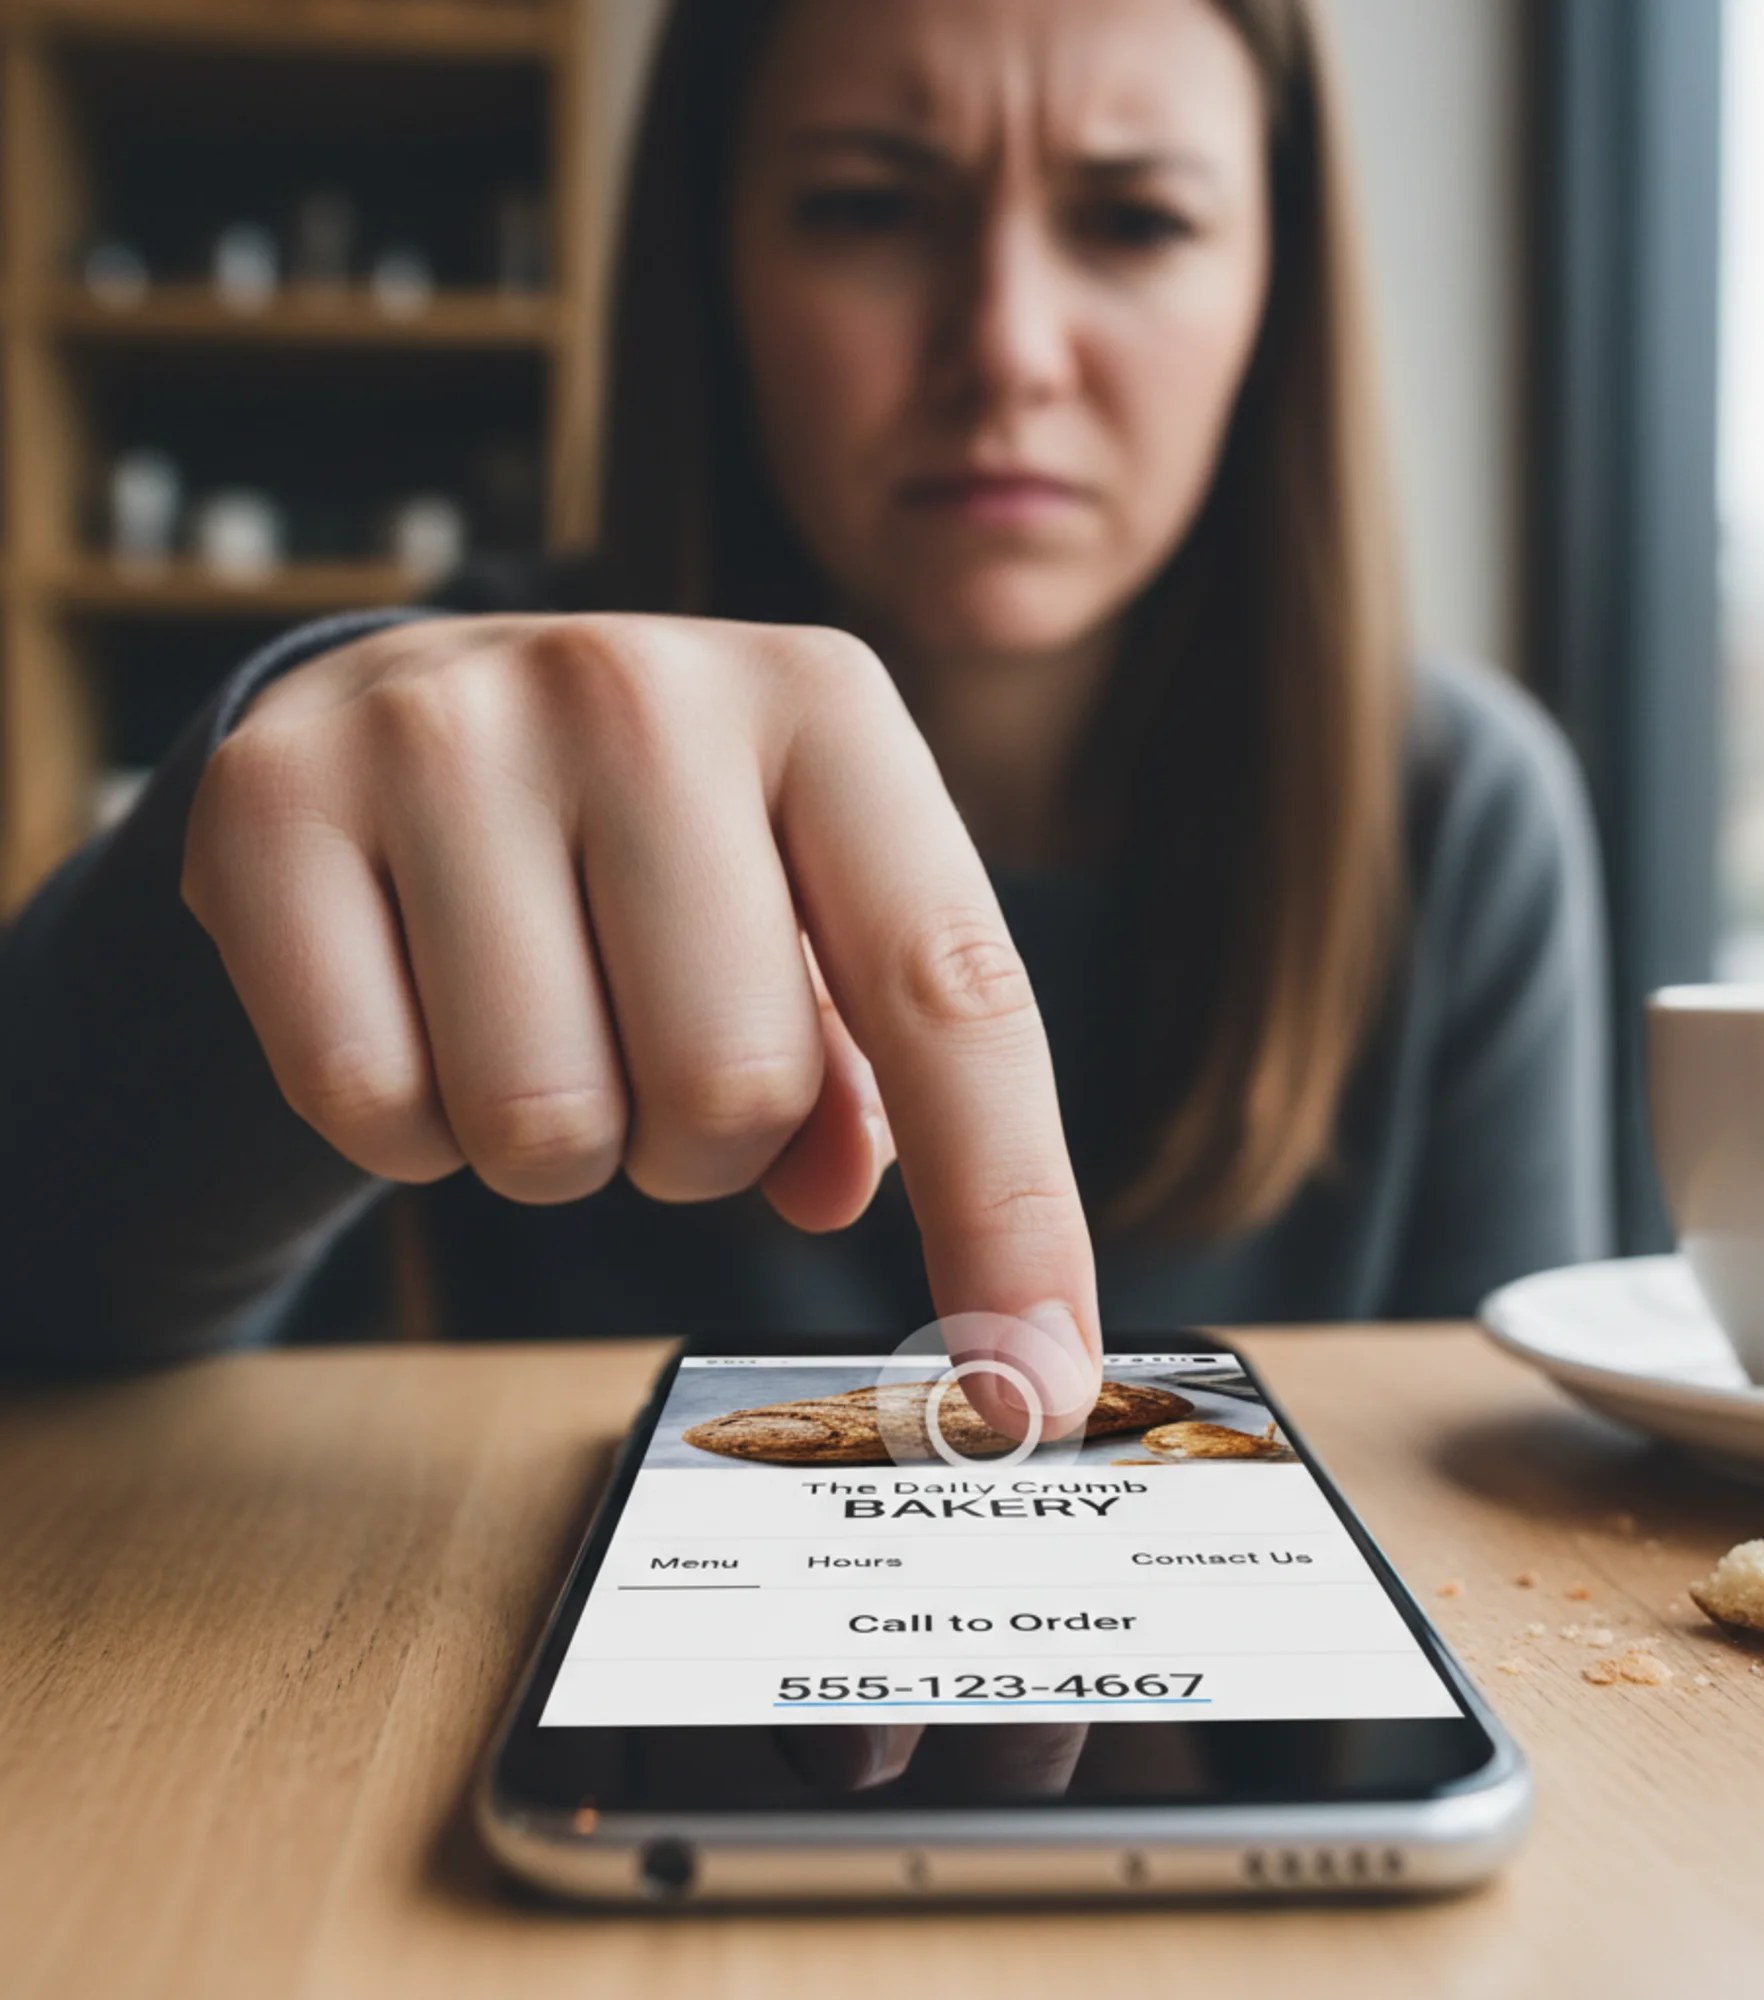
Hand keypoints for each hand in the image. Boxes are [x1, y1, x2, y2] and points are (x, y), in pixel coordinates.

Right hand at [183, 613, 1100, 1431]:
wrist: (413, 706)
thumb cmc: (655, 834)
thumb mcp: (803, 900)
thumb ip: (873, 1058)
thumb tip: (852, 1200)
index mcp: (826, 707)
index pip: (955, 999)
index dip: (1008, 1216)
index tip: (1031, 1392)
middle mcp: (643, 686)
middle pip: (733, 1092)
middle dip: (702, 1146)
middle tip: (650, 1053)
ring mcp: (445, 729)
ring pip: (547, 1122)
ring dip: (560, 1144)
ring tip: (536, 1018)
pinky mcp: (273, 798)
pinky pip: (373, 1106)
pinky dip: (411, 1126)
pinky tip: (418, 1011)